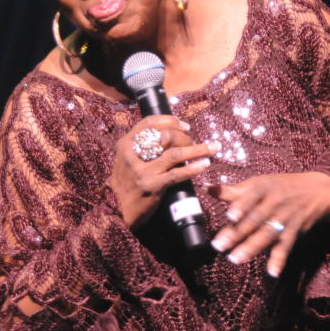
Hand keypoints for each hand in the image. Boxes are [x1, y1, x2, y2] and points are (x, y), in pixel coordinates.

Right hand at [111, 115, 219, 229]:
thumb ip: (140, 147)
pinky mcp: (153, 186)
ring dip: (198, 149)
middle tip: (195, 142)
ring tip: (213, 148)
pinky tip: (204, 164)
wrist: (116, 209)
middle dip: (186, 137)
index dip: (170, 121)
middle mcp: (133, 154)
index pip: (149, 122)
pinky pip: (178, 174)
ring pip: (176, 153)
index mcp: (125, 144)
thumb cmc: (125, 182)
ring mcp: (143, 171)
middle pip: (166, 136)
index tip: (184, 125)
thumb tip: (169, 134)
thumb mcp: (125, 160)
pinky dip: (194, 168)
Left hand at [207, 172, 329, 276]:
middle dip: (238, 233)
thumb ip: (234, 191)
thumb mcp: (260, 183)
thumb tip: (207, 189)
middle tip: (219, 246)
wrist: (318, 190)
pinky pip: (286, 247)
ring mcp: (285, 218)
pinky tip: (272, 273)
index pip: (252, 197)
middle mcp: (275, 203)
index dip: (242, 206)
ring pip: (267, 234)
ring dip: (252, 248)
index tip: (230, 216)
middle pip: (255, 219)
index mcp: (264, 188)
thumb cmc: (281, 186)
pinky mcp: (294, 231)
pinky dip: (279, 260)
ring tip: (235, 259)